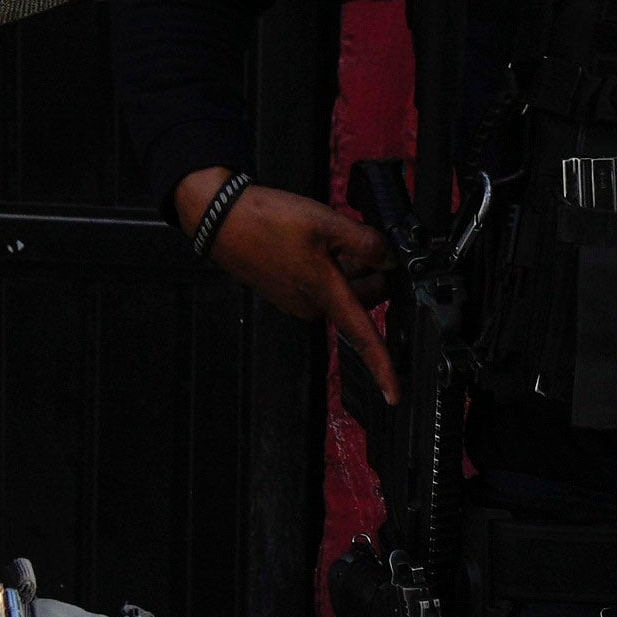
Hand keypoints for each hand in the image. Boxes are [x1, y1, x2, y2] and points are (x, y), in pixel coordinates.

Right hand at [174, 171, 397, 403]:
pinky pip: (321, 284)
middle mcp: (311, 306)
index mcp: (324, 295)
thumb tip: (388, 260)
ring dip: (351, 267)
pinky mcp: (284, 291)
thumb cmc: (266, 221)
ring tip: (336, 235)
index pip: (363, 337)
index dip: (382, 368)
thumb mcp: (326, 222)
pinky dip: (331, 266)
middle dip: (373, 276)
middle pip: (362, 301)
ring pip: (342, 289)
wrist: (220, 220)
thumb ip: (365, 243)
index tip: (395, 396)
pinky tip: (319, 242)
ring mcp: (296, 300)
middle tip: (367, 242)